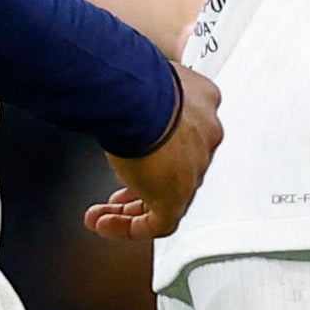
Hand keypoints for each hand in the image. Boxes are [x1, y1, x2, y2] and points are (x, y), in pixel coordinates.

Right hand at [87, 63, 222, 239]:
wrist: (137, 97)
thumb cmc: (136, 83)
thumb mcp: (143, 81)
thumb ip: (141, 95)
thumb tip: (118, 94)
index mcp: (203, 103)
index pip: (187, 134)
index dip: (159, 148)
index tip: (138, 155)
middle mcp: (206, 136)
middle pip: (178, 167)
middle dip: (144, 183)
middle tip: (119, 194)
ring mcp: (194, 168)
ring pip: (168, 197)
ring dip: (131, 209)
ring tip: (103, 215)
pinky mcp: (178, 195)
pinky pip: (158, 222)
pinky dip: (130, 227)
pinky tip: (106, 224)